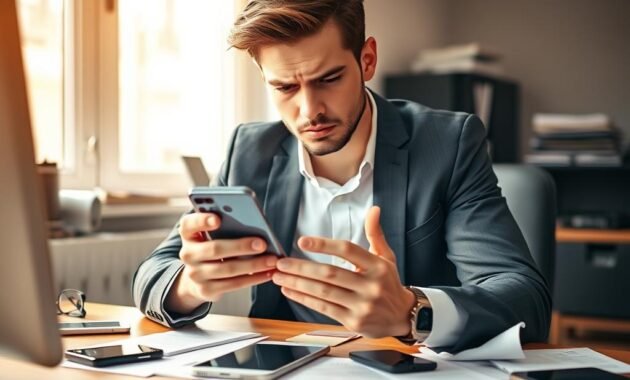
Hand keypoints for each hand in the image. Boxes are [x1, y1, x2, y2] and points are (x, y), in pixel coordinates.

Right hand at [165, 212, 277, 313]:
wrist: (197, 277)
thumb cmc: (212, 246)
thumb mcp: (212, 234)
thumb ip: (225, 226)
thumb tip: (255, 225)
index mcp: (188, 234)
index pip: (190, 224)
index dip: (203, 221)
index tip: (218, 219)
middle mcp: (188, 254)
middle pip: (215, 249)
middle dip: (240, 246)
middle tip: (263, 244)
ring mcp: (195, 274)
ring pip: (227, 269)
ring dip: (253, 264)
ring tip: (272, 260)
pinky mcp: (206, 290)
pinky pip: (233, 284)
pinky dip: (253, 278)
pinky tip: (267, 273)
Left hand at [272, 206, 415, 337]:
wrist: (402, 317)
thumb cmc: (388, 283)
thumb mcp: (386, 257)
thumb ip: (375, 233)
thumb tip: (374, 209)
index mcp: (377, 266)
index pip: (347, 250)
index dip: (324, 245)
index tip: (302, 241)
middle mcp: (370, 285)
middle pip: (330, 273)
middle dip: (302, 267)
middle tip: (281, 262)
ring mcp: (362, 305)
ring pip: (324, 292)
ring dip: (298, 283)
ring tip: (279, 276)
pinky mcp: (353, 321)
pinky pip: (324, 308)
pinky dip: (304, 298)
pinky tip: (290, 290)